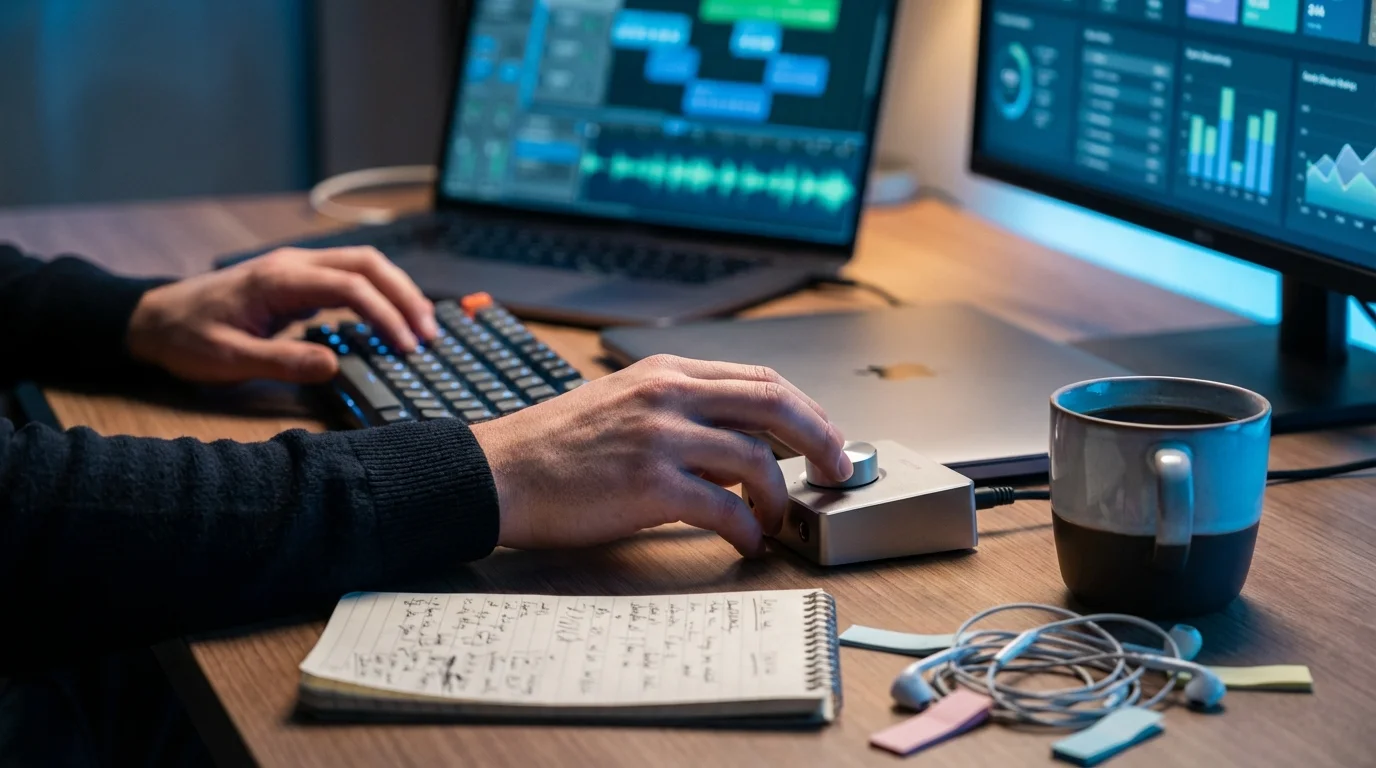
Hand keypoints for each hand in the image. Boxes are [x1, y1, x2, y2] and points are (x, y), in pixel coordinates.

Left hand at [128, 247, 437, 383]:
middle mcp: (294, 265)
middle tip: (430, 334)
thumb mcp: (229, 358)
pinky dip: (380, 295)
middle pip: (369, 264)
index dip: (385, 314)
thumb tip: (334, 365)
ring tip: (422, 327)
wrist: (153, 319)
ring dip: (398, 292)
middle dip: (406, 296)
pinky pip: (351, 277)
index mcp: (279, 280)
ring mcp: (297, 269)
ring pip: (364, 265)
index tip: (406, 346)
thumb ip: (283, 361)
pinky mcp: (298, 281)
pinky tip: (391, 321)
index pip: (351, 285)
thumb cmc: (186, 337)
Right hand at [472, 355, 853, 557]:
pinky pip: (724, 507)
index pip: (759, 378)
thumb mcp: (624, 404)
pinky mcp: (648, 483)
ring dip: (778, 496)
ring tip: (774, 521)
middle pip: (775, 405)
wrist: (496, 473)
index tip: (824, 435)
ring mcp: (659, 436)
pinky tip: (745, 543)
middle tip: (837, 469)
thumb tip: (740, 451)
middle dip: (819, 439)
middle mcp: (668, 393)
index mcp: (665, 370)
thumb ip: (682, 414)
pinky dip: (746, 529)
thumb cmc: (554, 447)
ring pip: (756, 458)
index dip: (805, 408)